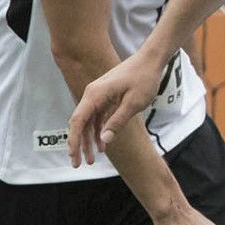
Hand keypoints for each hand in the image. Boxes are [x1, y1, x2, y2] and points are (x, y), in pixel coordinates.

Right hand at [67, 49, 166, 166]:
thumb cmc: (144, 79)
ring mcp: (98, 95)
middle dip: (79, 144)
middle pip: (80, 123)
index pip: (77, 121)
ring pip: (88, 121)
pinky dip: (98, 130)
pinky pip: (97, 117)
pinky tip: (102, 144)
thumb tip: (104, 140)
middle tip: (79, 164)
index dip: (73, 140)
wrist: (150, 60)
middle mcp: (92, 94)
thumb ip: (118, 121)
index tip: (73, 156)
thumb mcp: (133, 103)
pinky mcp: (105, 97)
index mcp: (95, 95)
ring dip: (89, 140)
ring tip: (92, 159)